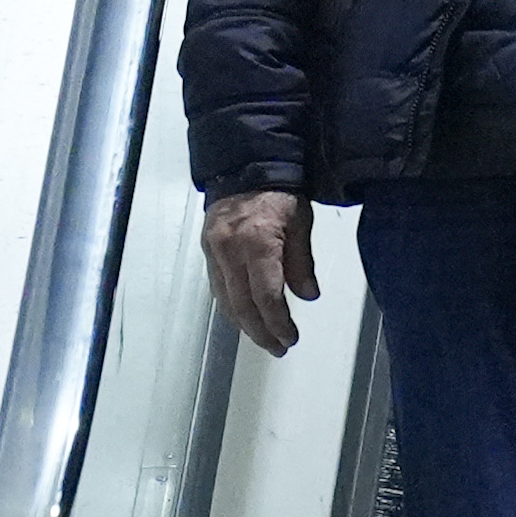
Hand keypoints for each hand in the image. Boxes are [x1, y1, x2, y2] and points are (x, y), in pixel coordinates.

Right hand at [203, 191, 318, 356]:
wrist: (245, 168)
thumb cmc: (278, 192)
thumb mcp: (302, 223)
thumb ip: (302, 262)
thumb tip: (307, 296)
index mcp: (257, 243)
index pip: (266, 296)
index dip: (278, 323)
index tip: (290, 337)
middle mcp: (231, 251)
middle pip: (243, 305)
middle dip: (261, 332)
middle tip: (278, 347)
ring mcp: (215, 253)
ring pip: (226, 301)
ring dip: (245, 325)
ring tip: (264, 339)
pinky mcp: (208, 252)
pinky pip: (218, 288)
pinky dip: (231, 307)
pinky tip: (243, 318)